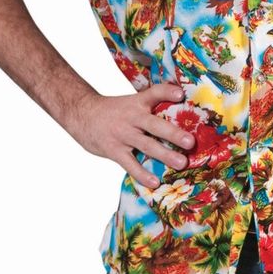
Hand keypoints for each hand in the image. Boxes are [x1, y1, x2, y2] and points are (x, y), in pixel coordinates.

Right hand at [66, 83, 194, 188]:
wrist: (82, 114)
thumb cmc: (114, 110)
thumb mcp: (131, 102)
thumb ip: (151, 108)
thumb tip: (179, 115)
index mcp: (138, 103)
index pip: (154, 93)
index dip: (167, 92)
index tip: (181, 94)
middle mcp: (132, 117)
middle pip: (155, 125)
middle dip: (173, 133)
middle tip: (190, 142)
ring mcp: (123, 134)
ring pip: (146, 145)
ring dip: (165, 155)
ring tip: (181, 163)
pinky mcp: (114, 150)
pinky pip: (130, 164)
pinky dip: (142, 174)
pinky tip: (155, 182)